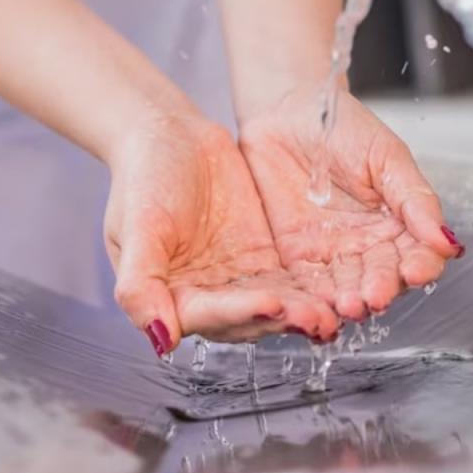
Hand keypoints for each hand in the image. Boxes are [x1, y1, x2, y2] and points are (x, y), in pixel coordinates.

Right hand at [103, 115, 339, 355]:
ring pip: (275, 306)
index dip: (240, 313)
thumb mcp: (135, 225)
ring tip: (332, 315)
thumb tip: (159, 338)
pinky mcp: (264, 260)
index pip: (209, 316)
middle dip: (282, 319)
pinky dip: (311, 291)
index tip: (271, 304)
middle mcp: (207, 295)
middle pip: (248, 318)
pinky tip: (336, 296)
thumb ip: (139, 283)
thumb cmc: (144, 176)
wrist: (171, 135)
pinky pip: (291, 281)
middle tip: (317, 318)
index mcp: (171, 296)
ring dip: (302, 312)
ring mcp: (238, 279)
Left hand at [238, 88, 463, 320]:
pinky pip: (307, 284)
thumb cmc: (340, 125)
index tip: (416, 271)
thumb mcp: (387, 156)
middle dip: (381, 289)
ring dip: (349, 300)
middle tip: (375, 296)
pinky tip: (320, 309)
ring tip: (349, 306)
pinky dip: (313, 300)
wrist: (285, 110)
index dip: (420, 266)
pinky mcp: (297, 256)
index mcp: (399, 222)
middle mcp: (369, 244)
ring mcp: (333, 252)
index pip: (418, 254)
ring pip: (347, 287)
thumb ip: (415, 199)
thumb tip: (446, 240)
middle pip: (383, 277)